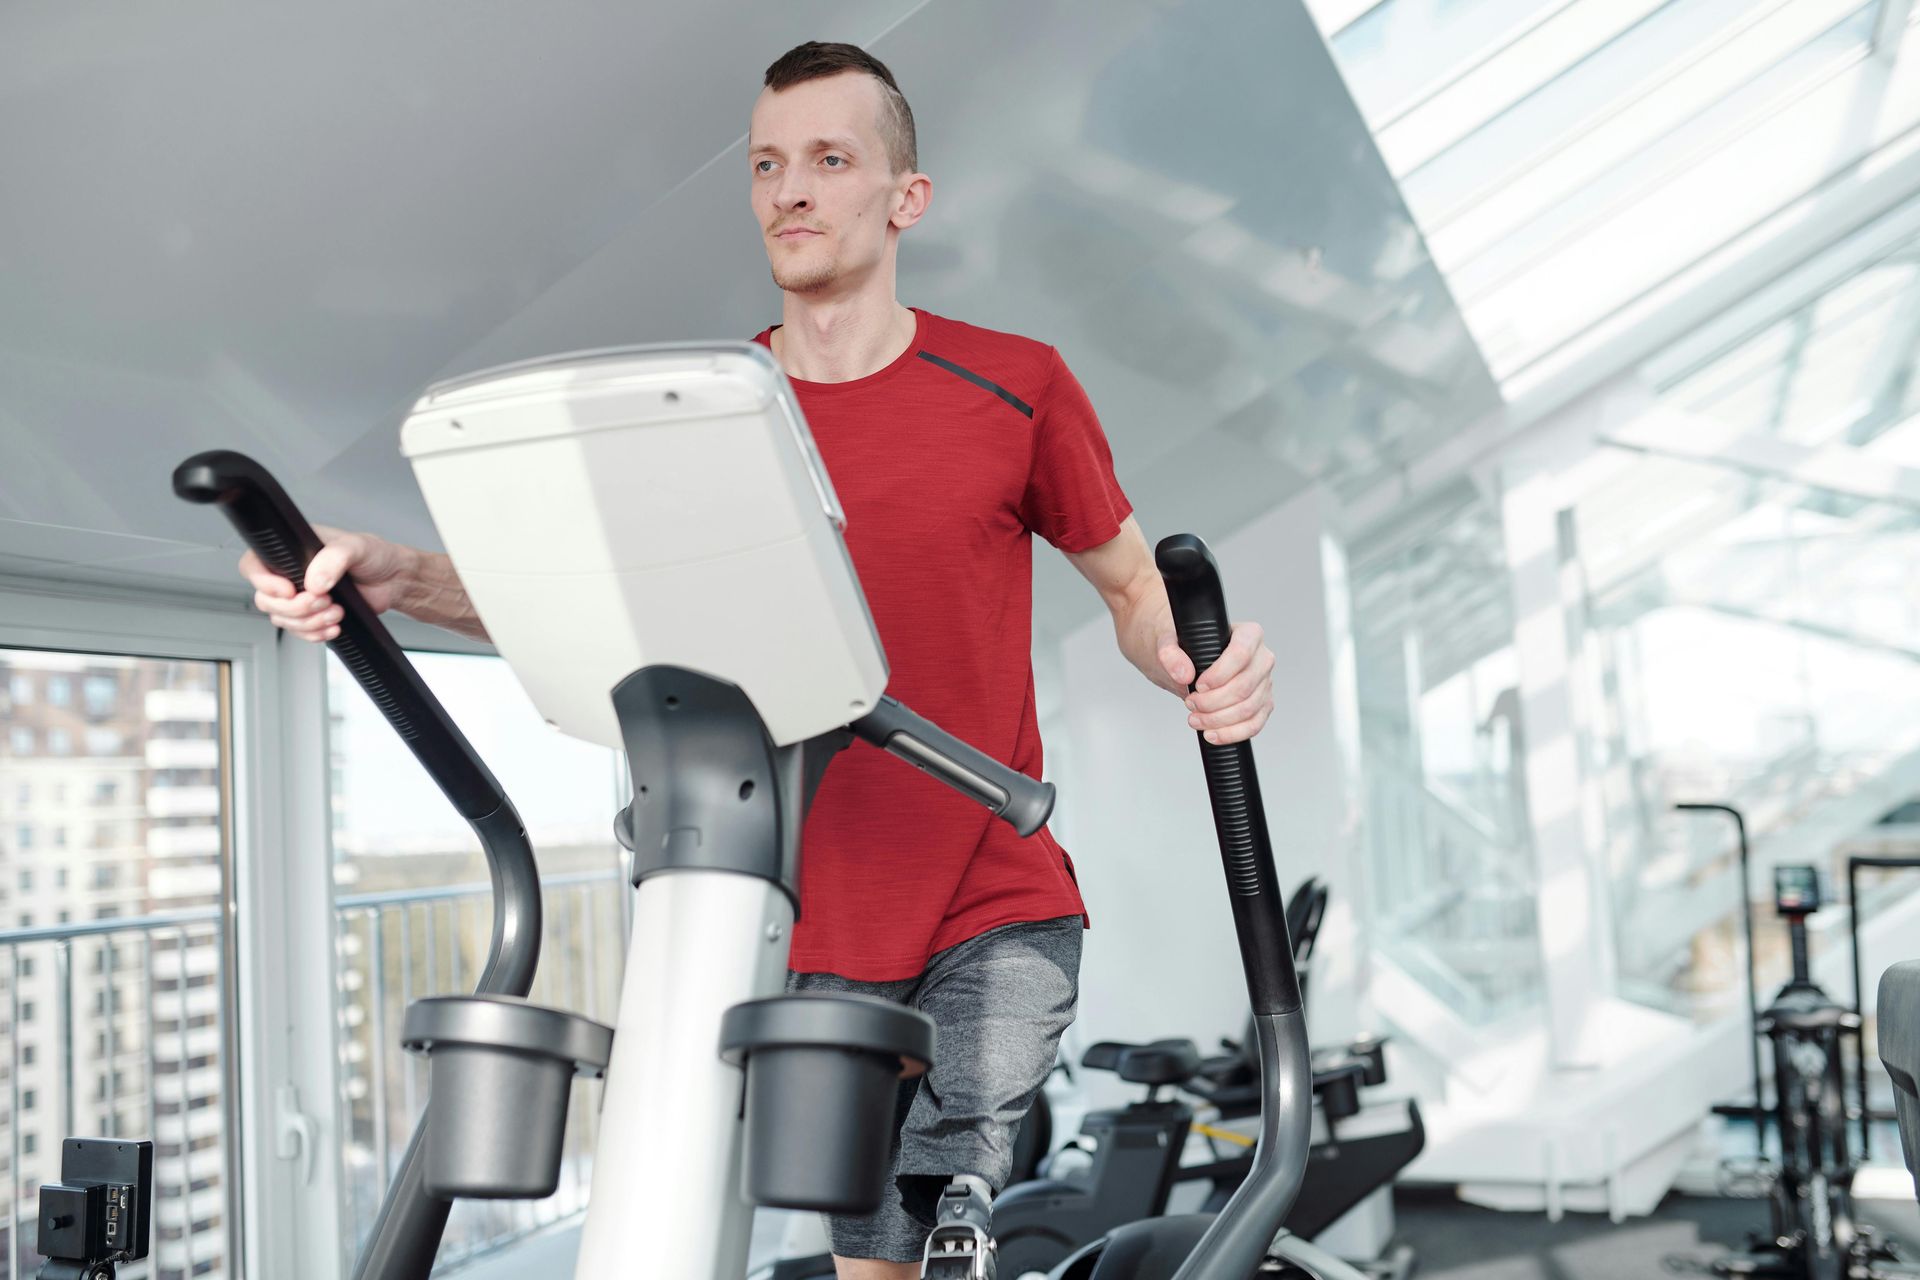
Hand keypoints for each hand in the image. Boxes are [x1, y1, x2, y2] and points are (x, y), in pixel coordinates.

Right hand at [239, 526, 412, 643]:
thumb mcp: (355, 546)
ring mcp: (300, 597)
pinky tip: (334, 627)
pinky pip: (299, 632)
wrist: (394, 580)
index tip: (288, 591)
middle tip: (324, 601)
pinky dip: (315, 634)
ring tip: (337, 612)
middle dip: (295, 607)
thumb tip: (314, 581)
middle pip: (265, 600)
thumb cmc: (374, 555)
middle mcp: (290, 574)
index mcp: (291, 551)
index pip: (254, 565)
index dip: (263, 582)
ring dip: (309, 622)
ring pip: (282, 619)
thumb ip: (333, 559)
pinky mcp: (312, 616)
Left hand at [1157, 621, 1275, 743]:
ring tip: (1195, 719)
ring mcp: (1265, 683)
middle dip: (1213, 702)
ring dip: (1218, 720)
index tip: (1198, 685)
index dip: (1219, 674)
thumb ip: (1170, 653)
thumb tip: (1183, 674)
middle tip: (1190, 703)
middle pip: (1244, 686)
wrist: (1190, 661)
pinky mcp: (1262, 704)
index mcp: (1249, 634)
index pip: (1241, 653)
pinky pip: (1253, 724)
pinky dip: (1231, 733)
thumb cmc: (1186, 647)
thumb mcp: (1170, 641)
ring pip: (1248, 709)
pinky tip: (1211, 734)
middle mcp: (1262, 658)